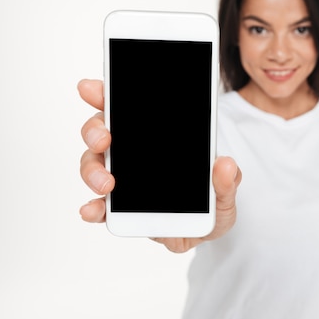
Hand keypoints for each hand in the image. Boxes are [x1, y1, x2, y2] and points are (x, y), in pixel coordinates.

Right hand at [77, 79, 240, 252]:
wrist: (205, 231)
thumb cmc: (211, 199)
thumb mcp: (227, 187)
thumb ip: (228, 178)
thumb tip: (226, 164)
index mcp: (155, 135)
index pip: (127, 106)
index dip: (105, 93)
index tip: (90, 88)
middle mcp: (131, 152)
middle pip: (101, 131)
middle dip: (95, 132)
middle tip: (104, 140)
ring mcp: (121, 179)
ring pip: (93, 165)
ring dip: (93, 171)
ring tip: (106, 184)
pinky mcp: (118, 210)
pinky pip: (99, 207)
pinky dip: (93, 208)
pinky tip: (91, 210)